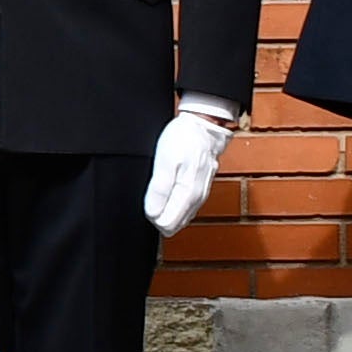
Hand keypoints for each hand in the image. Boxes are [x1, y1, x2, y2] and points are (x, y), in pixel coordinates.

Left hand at [141, 105, 230, 236]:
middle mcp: (196, 199)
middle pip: (174, 225)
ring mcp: (199, 196)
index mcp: (188, 195)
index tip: (148, 201)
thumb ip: (159, 190)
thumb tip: (153, 213)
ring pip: (179, 217)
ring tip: (159, 190)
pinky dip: (174, 203)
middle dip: (158, 215)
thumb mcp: (164, 162)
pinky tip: (168, 190)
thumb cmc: (183, 140)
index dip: (153, 216)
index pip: (168, 225)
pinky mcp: (199, 190)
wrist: (202, 126)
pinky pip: (185, 207)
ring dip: (166, 209)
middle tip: (152, 195)